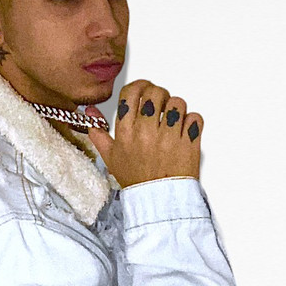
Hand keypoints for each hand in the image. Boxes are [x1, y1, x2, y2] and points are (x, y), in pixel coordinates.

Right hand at [86, 80, 202, 187]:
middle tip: (160, 104)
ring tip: (172, 119)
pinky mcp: (189, 143)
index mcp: (126, 132)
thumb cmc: (136, 179)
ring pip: (177, 102)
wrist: (159, 200)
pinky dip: (191, 121)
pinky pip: (195, 118)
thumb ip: (98, 132)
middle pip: (155, 92)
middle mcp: (146, 132)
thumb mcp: (110, 157)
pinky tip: (184, 130)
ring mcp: (169, 137)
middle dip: (159, 94)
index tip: (144, 88)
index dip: (139, 85)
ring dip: (176, 108)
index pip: (131, 93)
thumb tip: (90, 112)